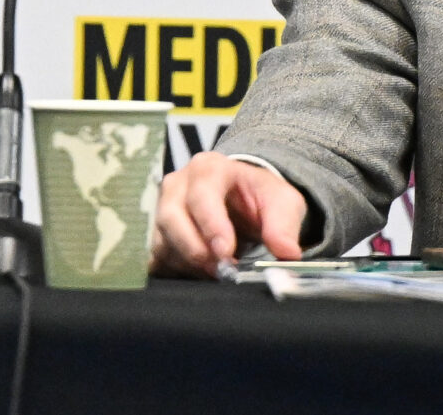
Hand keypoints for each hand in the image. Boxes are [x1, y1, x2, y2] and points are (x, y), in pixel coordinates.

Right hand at [150, 152, 307, 277]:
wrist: (243, 200)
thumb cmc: (258, 197)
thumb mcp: (282, 202)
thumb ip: (284, 225)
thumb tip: (287, 252)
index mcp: (208, 169)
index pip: (201, 195)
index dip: (211, 225)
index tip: (226, 252)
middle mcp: (178, 185)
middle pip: (170, 217)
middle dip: (195, 249)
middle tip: (221, 270)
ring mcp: (161, 209)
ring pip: (161, 242)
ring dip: (188, 264)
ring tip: (216, 273)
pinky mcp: (156, 235)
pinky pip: (156, 259)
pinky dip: (176, 272)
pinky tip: (199, 274)